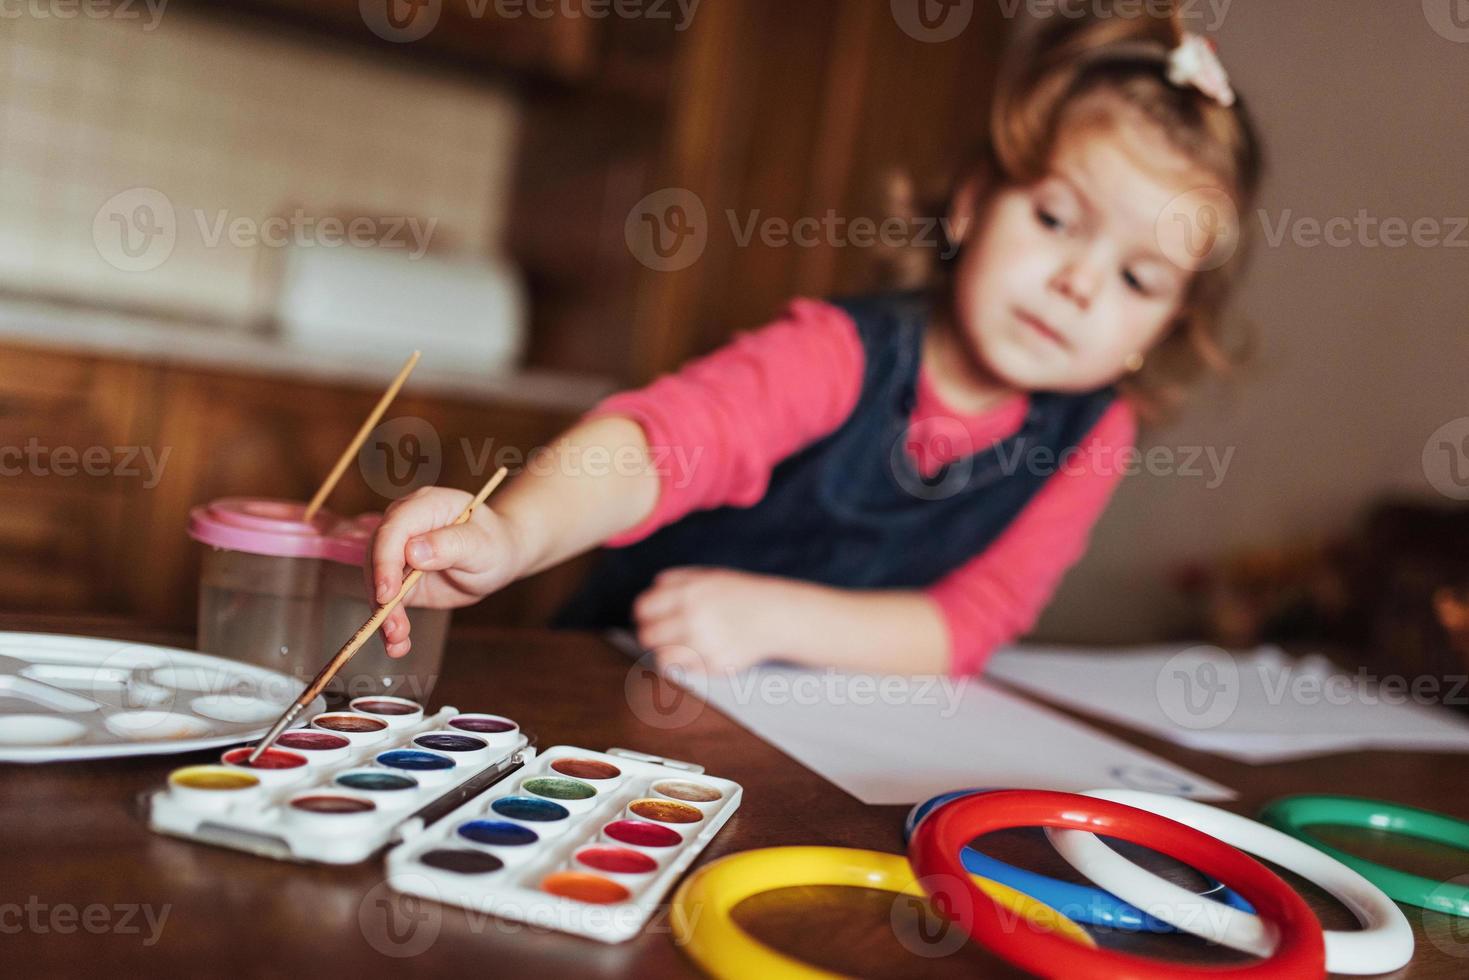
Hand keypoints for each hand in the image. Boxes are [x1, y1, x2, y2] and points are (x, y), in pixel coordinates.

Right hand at [367, 486, 528, 657]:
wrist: (499, 558)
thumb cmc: (495, 543)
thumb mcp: (482, 544)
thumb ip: (451, 544)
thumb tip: (413, 552)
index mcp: (425, 506)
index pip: (394, 529)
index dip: (385, 561)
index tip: (388, 593)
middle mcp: (404, 526)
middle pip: (377, 558)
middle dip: (381, 596)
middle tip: (392, 627)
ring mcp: (398, 553)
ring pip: (378, 583)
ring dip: (384, 616)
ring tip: (397, 642)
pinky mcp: (399, 579)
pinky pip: (388, 602)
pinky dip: (389, 624)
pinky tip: (397, 645)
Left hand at [632, 567, 796, 675]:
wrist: (775, 616)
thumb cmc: (740, 594)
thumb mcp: (708, 575)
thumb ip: (675, 580)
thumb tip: (650, 589)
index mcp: (688, 593)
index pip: (643, 609)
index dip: (642, 614)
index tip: (649, 618)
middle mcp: (693, 618)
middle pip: (647, 636)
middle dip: (651, 635)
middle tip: (662, 635)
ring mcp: (704, 644)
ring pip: (661, 658)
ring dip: (666, 653)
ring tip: (678, 647)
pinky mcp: (715, 665)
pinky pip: (685, 671)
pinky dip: (686, 665)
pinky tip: (697, 654)